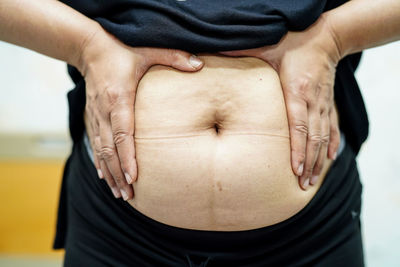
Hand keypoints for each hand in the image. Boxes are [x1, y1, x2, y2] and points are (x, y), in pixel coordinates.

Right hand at [78, 29, 203, 199]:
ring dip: (110, 174)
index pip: (123, 132)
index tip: (133, 177)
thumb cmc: (121, 49)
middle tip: (129, 196)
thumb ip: (174, 57)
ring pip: (101, 151)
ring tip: (120, 194)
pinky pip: (95, 145)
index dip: (127, 156)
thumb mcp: (149, 49)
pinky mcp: (92, 117)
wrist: (89, 48)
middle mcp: (104, 111)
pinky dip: (100, 163)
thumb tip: (201, 64)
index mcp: (119, 98)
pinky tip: (105, 177)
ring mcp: (96, 116)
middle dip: (118, 174)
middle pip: (109, 149)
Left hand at [220, 14, 341, 189]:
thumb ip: (242, 55)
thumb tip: (213, 58)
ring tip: (312, 181)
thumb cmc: (292, 43)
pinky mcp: (327, 103)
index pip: (298, 126)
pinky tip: (330, 158)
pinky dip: (331, 143)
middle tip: (303, 186)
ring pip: (323, 137)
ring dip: (319, 160)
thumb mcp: (267, 48)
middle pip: (312, 139)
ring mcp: (322, 104)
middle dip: (309, 164)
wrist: (324, 37)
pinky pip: (332, 126)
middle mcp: (312, 101)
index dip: (297, 150)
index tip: (295, 170)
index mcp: (296, 91)